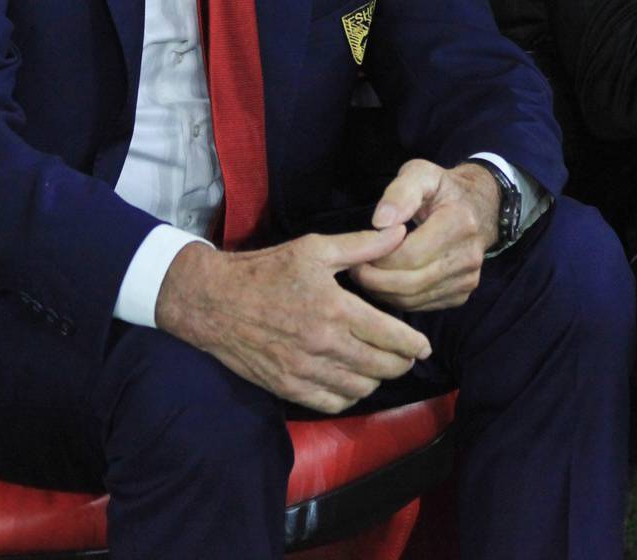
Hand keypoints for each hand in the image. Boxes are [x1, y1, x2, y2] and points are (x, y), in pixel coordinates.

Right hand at [154, 228, 432, 413]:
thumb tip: (400, 234)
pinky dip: (349, 396)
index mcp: (335, 308)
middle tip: (407, 355)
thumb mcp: (314, 248)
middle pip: (381, 366)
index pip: (390, 336)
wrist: (213, 302)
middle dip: (401, 362)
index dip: (413, 344)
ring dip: (377, 379)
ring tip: (381, 366)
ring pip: (360, 388)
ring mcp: (305, 370)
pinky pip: (332, 403)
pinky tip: (352, 381)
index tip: (423, 345)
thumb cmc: (266, 270)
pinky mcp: (288, 387)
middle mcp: (324, 344)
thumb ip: (362, 245)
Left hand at [351, 160, 499, 312]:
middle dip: (374, 279)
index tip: (358, 251)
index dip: (378, 257)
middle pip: (410, 283)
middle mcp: (468, 256)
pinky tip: (386, 281)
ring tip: (365, 273)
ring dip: (382, 291)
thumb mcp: (421, 174)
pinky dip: (397, 298)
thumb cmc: (443, 188)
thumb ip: (400, 193)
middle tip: (354, 268)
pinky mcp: (462, 294)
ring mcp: (467, 279)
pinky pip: (421, 305)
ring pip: (413, 299)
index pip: (409, 255)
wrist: (479, 206)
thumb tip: (380, 222)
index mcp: (459, 223)